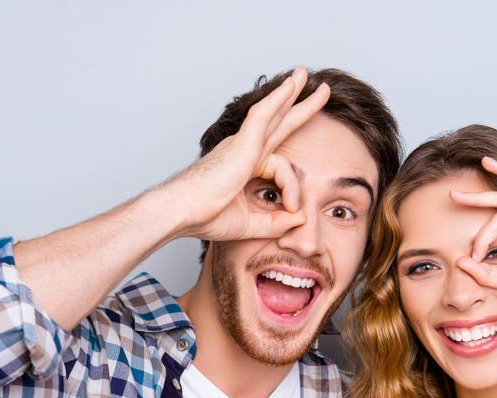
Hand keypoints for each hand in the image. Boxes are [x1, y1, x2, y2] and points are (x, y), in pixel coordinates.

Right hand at [160, 67, 330, 240]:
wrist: (181, 212)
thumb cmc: (205, 216)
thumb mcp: (250, 224)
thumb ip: (276, 222)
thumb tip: (300, 217)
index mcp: (246, 167)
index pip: (281, 167)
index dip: (294, 190)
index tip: (295, 210)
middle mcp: (244, 150)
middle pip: (278, 122)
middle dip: (298, 104)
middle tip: (315, 86)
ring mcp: (243, 144)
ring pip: (273, 112)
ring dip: (291, 93)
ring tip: (304, 75)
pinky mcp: (242, 144)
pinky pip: (263, 115)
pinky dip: (277, 100)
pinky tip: (290, 86)